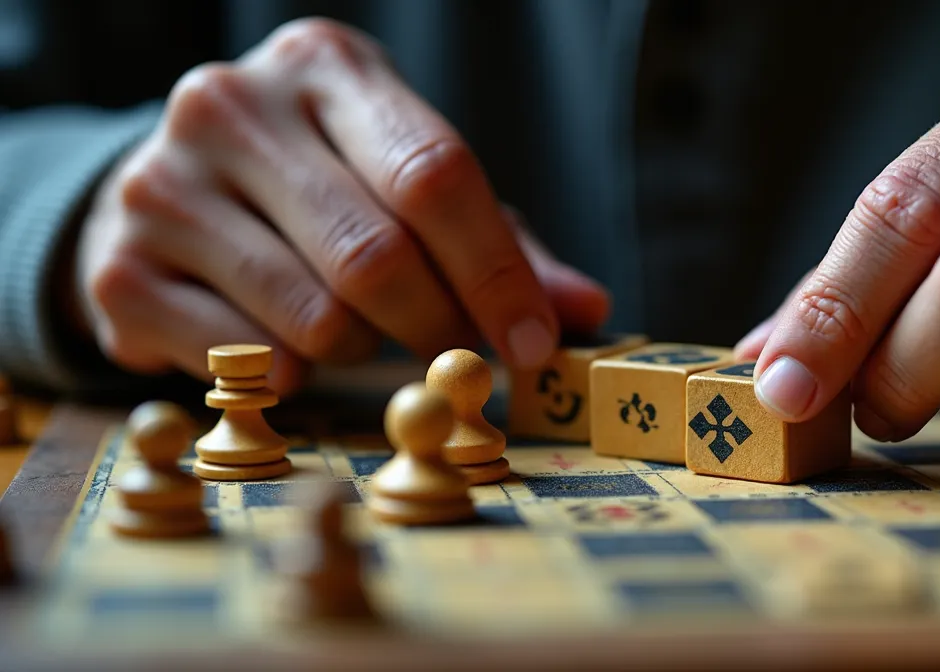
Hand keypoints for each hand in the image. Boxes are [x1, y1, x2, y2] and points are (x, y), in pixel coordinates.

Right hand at [73, 19, 608, 392]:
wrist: (171, 192)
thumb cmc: (323, 187)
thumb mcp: (410, 187)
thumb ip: (502, 244)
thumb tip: (585, 309)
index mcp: (324, 67)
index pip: (434, 173)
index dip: (496, 273)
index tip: (536, 344)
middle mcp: (232, 105)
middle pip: (375, 254)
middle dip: (437, 327)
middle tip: (457, 357)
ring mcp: (161, 183)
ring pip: (315, 318)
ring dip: (365, 352)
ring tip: (359, 331)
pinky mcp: (120, 269)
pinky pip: (248, 361)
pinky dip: (295, 375)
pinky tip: (290, 344)